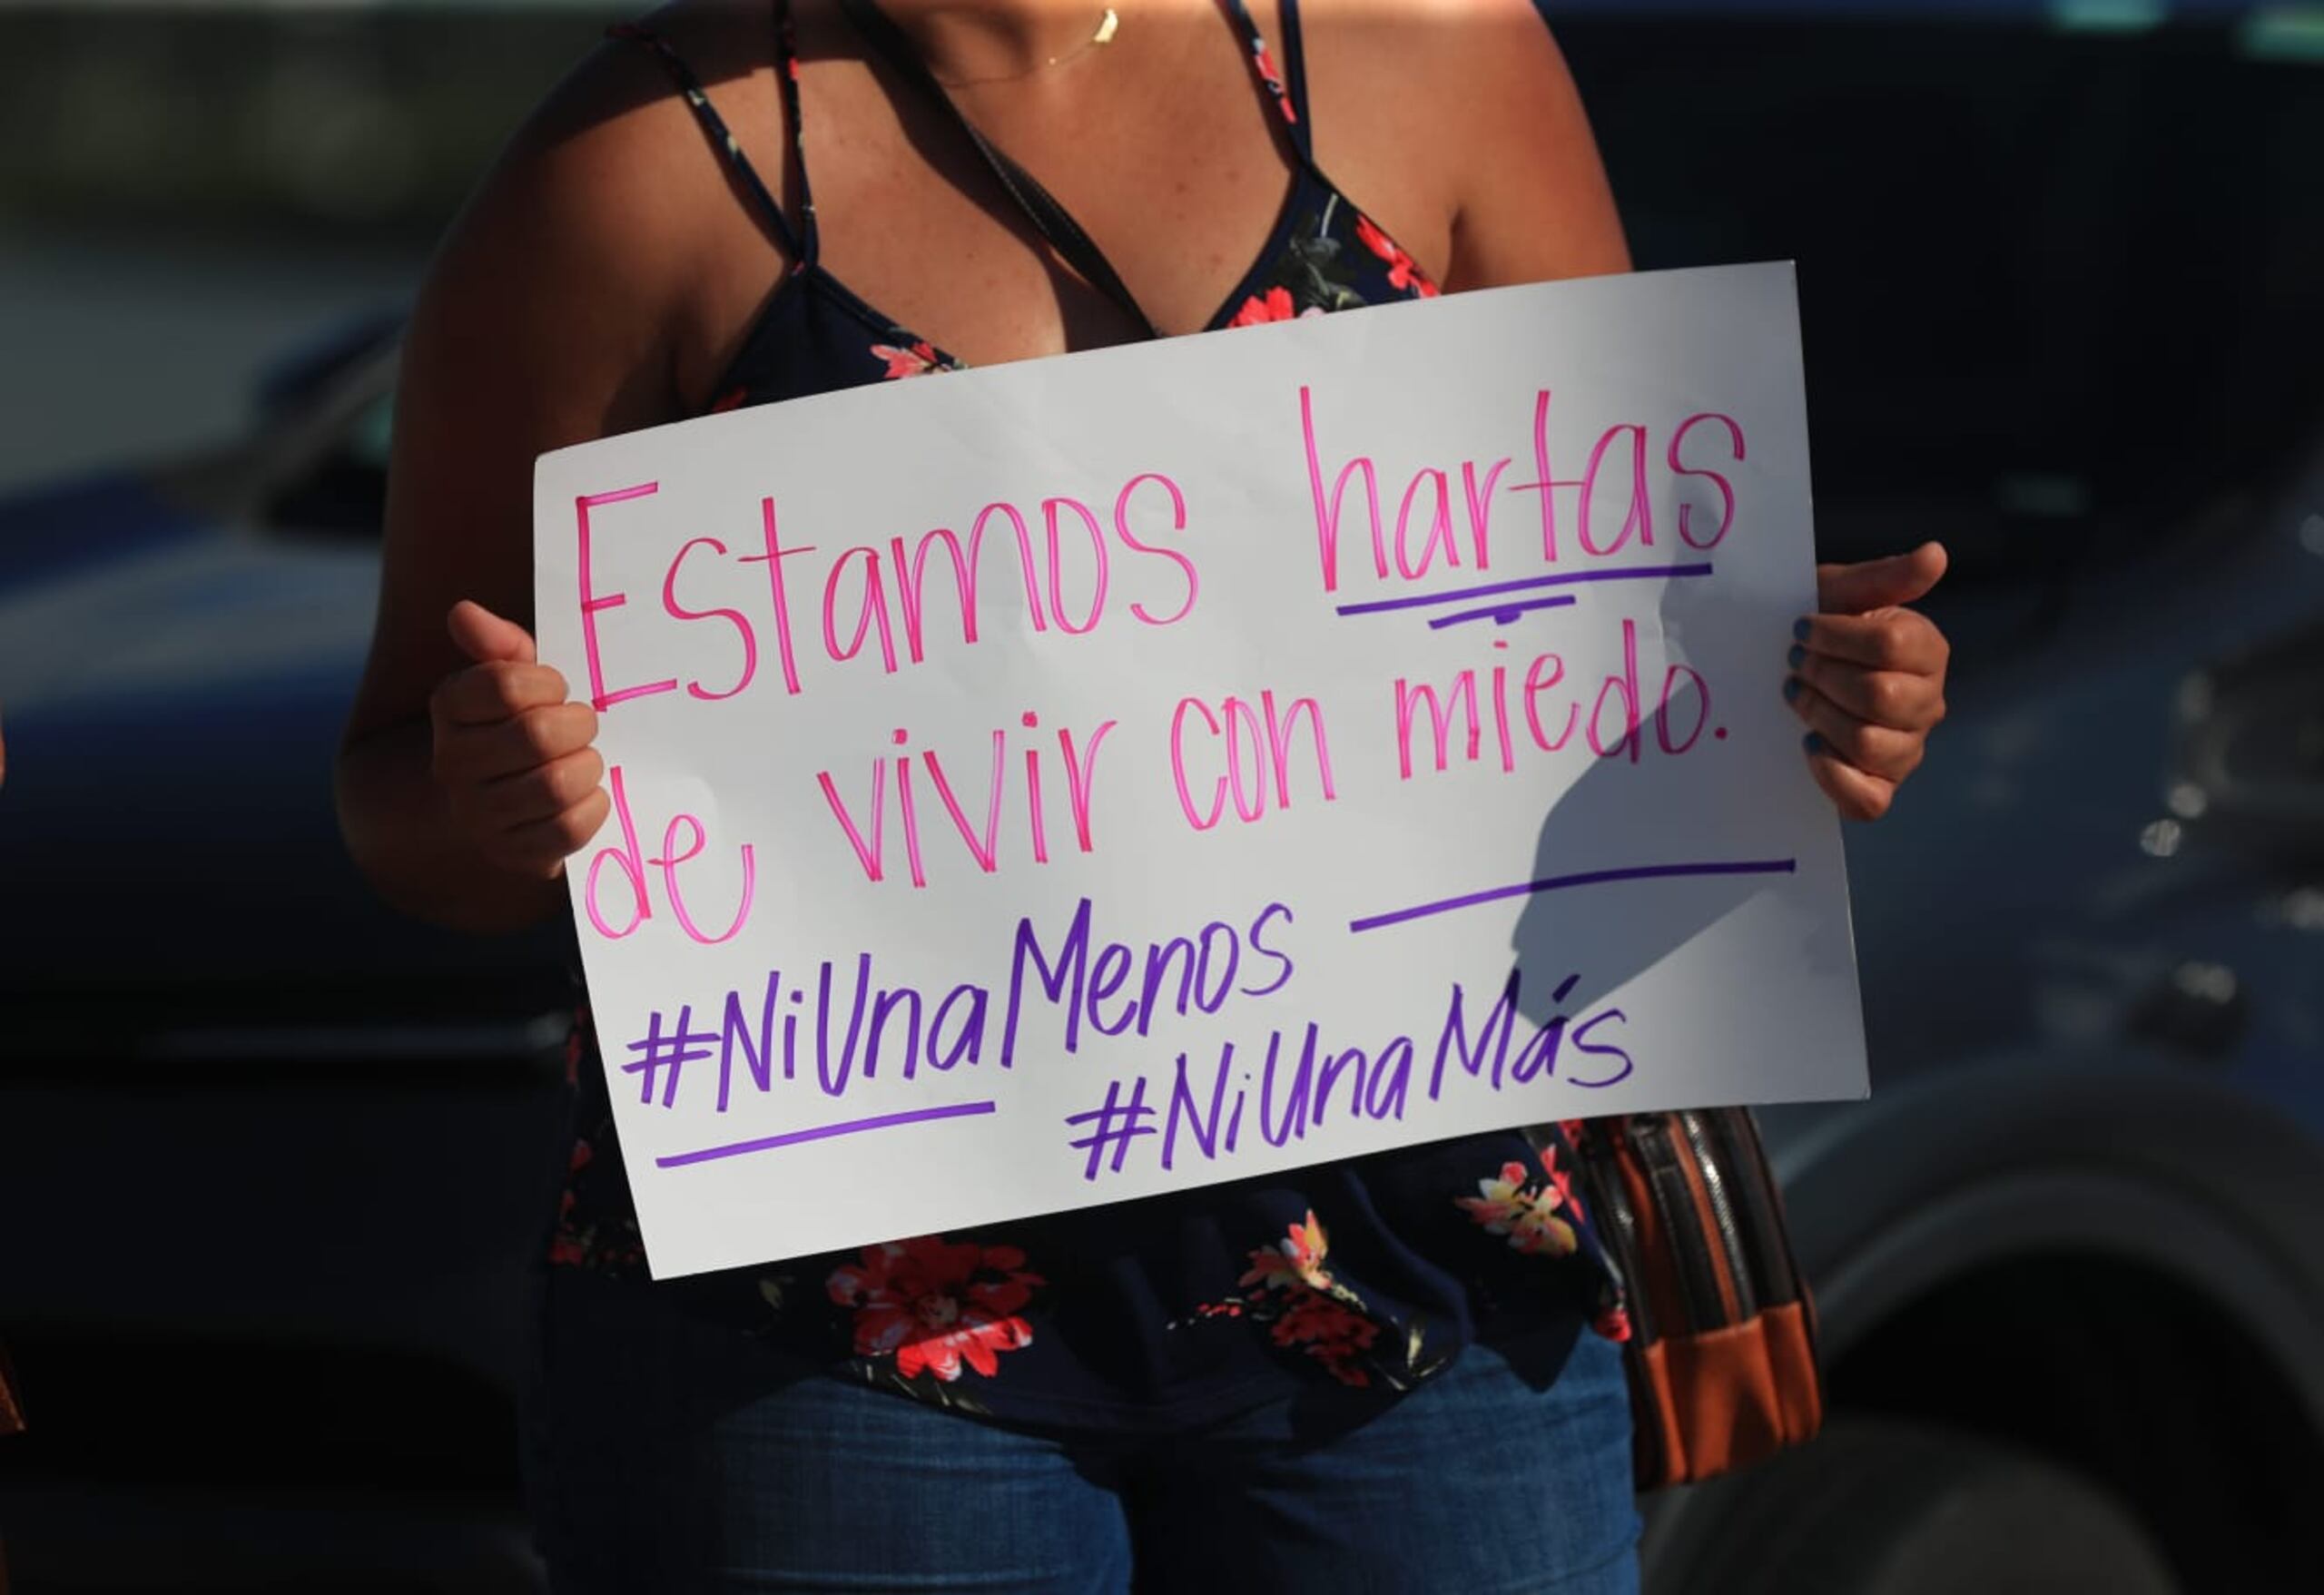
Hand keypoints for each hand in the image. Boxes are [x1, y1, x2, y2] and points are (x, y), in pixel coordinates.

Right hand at [428, 601, 608, 875]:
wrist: (505, 801)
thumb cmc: (522, 722)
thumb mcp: (514, 675)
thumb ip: (498, 643)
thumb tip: (463, 612)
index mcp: (451, 707)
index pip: (507, 685)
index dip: (549, 685)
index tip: (558, 690)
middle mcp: (453, 762)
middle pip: (537, 736)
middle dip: (579, 726)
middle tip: (585, 726)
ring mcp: (478, 814)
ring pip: (555, 786)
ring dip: (588, 768)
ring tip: (586, 761)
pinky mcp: (511, 853)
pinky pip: (569, 829)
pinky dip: (594, 807)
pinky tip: (588, 796)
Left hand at [1785, 542, 1949, 820]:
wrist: (1788, 664)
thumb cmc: (1819, 624)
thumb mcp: (1843, 592)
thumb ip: (1886, 577)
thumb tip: (1935, 554)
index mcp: (1927, 650)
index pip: (1890, 645)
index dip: (1836, 636)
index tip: (1803, 627)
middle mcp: (1927, 702)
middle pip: (1880, 697)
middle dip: (1822, 676)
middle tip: (1794, 663)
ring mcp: (1907, 748)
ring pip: (1870, 745)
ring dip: (1820, 717)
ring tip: (1797, 697)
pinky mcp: (1879, 786)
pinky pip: (1869, 801)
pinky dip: (1833, 776)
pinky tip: (1809, 744)